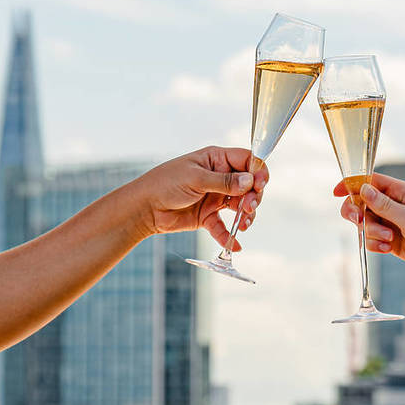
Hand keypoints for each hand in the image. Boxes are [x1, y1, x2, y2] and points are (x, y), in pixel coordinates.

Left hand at [138, 146, 267, 248]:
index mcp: (216, 160)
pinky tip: (235, 244)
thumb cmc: (165, 183)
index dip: (257, 171)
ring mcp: (214, 197)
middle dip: (254, 196)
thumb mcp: (195, 178)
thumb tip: (249, 181)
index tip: (260, 184)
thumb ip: (224, 181)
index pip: (247, 161)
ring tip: (244, 224)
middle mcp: (219, 177)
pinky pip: (224, 226)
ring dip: (246, 215)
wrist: (144, 208)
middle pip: (249, 185)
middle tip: (250, 206)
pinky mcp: (207, 216)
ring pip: (241, 205)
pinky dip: (230, 236)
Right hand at [333, 173, 404, 278]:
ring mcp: (393, 223)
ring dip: (371, 233)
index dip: (352, 185)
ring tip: (388, 240)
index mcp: (402, 192)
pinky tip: (388, 249)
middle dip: (358, 214)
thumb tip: (363, 189)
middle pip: (363, 203)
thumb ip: (384, 205)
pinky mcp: (392, 241)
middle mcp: (395, 206)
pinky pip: (373, 240)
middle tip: (359, 222)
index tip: (337, 192)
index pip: (371, 181)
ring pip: (366, 224)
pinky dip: (375, 245)